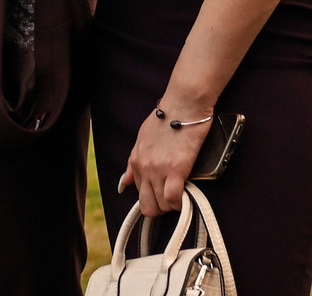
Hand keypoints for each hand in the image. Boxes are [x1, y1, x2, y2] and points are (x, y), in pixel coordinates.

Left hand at [121, 103, 209, 218]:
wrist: (183, 104)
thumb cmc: (167, 117)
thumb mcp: (143, 138)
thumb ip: (134, 163)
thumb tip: (124, 183)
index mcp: (137, 160)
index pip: (139, 193)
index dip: (153, 197)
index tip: (163, 195)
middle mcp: (145, 168)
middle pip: (148, 206)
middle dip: (161, 208)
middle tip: (172, 200)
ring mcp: (159, 169)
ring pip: (161, 205)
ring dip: (173, 205)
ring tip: (182, 195)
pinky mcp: (176, 168)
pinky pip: (173, 198)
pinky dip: (181, 203)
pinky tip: (187, 197)